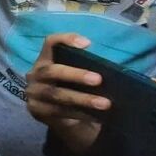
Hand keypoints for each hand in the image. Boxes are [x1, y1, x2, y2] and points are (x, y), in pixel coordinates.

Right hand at [26, 33, 108, 153]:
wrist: (57, 115)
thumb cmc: (71, 88)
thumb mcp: (74, 75)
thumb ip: (85, 67)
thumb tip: (122, 71)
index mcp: (44, 60)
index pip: (49, 42)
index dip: (66, 40)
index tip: (88, 44)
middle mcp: (34, 75)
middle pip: (52, 71)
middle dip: (76, 74)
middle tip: (99, 80)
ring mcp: (33, 94)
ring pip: (58, 95)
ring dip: (82, 99)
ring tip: (105, 104)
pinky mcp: (37, 111)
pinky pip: (60, 111)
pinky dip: (80, 112)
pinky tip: (97, 116)